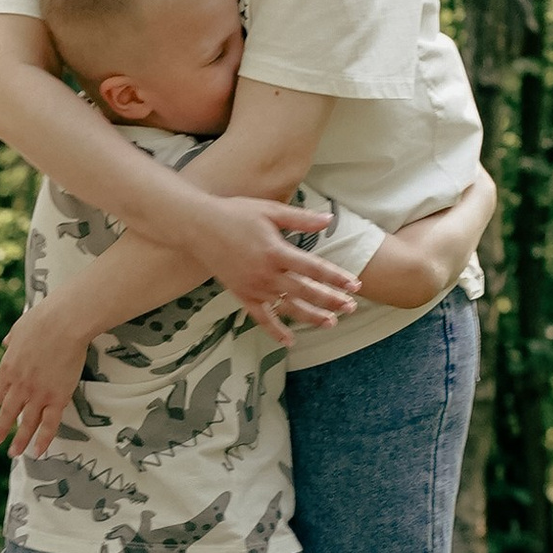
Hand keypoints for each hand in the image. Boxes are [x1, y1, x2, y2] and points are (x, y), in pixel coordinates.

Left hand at [0, 305, 91, 457]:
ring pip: (26, 423)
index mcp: (8, 366)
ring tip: (13, 454)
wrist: (63, 323)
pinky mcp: (57, 398)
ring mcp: (37, 394)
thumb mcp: (19, 328)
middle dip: (0, 427)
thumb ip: (13, 339)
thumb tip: (6, 342)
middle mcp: (19, 384)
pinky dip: (43, 439)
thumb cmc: (43, 320)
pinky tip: (38, 451)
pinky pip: (49, 424)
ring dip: (19, 440)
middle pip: (8, 411)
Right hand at [190, 195, 361, 339]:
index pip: (313, 268)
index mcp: (276, 251)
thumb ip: (301, 218)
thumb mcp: (270, 211)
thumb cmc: (235, 214)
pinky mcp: (242, 295)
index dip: (336, 277)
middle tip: (351, 307)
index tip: (354, 285)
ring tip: (331, 323)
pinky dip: (275, 331)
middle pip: (305, 292)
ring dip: (310, 317)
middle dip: (330, 301)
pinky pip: (261, 318)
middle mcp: (266, 274)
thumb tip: (329, 220)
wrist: (198, 227)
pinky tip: (289, 341)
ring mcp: (254, 287)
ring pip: (287, 308)